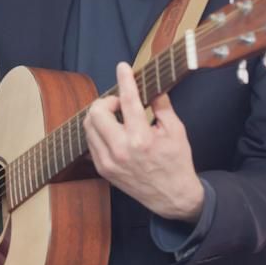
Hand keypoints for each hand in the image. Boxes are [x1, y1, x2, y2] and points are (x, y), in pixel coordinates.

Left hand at [83, 62, 204, 221]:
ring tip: (117, 116)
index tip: (123, 67)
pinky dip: (99, 130)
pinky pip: (91, 141)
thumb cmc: (176, 162)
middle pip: (97, 112)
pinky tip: (113, 130)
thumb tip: (153, 85)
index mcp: (142, 139)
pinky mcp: (103, 169)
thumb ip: (162, 105)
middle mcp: (121, 150)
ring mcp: (109, 162)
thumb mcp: (176, 131)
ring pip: (89, 126)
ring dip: (100, 115)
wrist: (172, 197)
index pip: (128, 101)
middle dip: (107, 101)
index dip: (125, 80)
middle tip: (121, 103)